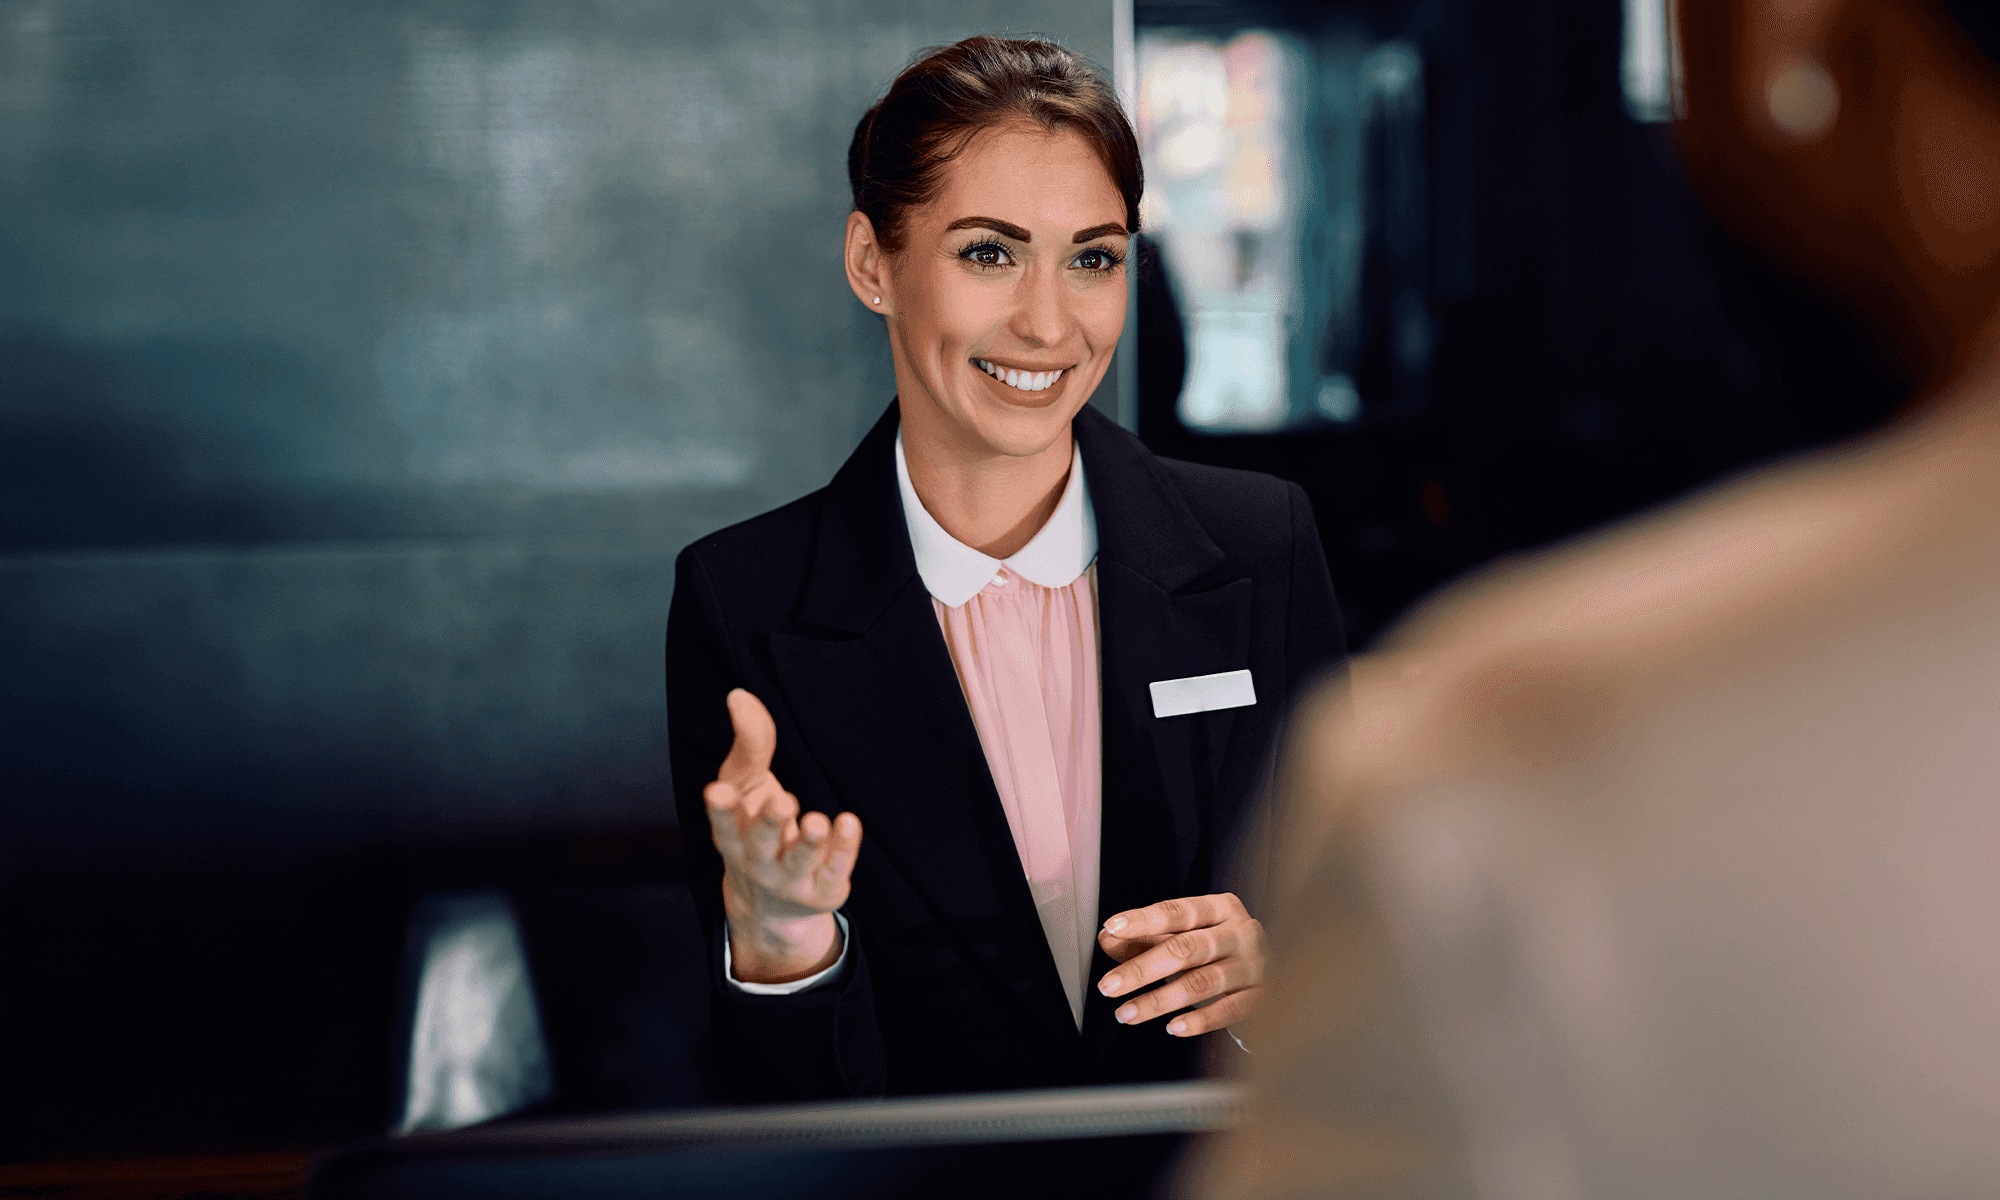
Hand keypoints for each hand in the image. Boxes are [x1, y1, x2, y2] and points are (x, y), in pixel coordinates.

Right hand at [704, 688, 862, 982]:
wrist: (772, 904)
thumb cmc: (757, 828)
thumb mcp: (748, 786)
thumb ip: (749, 744)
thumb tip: (740, 696)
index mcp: (732, 834)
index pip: (722, 822)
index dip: (719, 809)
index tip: (715, 790)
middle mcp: (757, 859)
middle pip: (760, 842)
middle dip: (769, 823)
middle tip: (782, 802)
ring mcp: (790, 878)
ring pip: (799, 861)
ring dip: (809, 841)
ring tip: (817, 821)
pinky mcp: (823, 887)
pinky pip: (834, 868)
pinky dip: (842, 848)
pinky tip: (848, 823)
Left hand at [1096, 893, 1264, 1036]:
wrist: (1274, 977)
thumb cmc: (1219, 952)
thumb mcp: (1183, 937)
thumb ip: (1145, 938)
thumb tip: (1107, 939)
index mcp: (1220, 909)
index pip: (1177, 911)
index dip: (1143, 919)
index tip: (1112, 928)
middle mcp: (1241, 932)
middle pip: (1186, 948)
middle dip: (1141, 969)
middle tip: (1108, 986)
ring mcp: (1255, 965)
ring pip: (1202, 982)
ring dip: (1159, 1001)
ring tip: (1127, 1013)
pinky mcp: (1261, 997)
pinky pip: (1228, 1010)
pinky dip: (1199, 1021)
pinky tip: (1173, 1027)